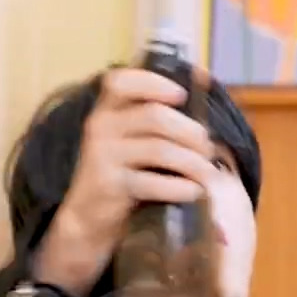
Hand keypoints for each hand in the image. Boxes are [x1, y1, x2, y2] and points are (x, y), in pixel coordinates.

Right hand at [32, 68, 218, 296]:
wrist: (88, 218)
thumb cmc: (123, 173)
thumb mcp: (132, 139)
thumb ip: (158, 116)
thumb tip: (204, 79)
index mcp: (106, 110)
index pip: (121, 82)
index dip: (153, 83)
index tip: (182, 95)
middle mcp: (100, 127)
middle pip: (155, 116)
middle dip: (190, 132)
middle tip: (208, 149)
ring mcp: (102, 156)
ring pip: (160, 150)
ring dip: (192, 162)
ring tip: (208, 174)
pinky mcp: (109, 185)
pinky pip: (153, 182)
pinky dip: (180, 187)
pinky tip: (194, 192)